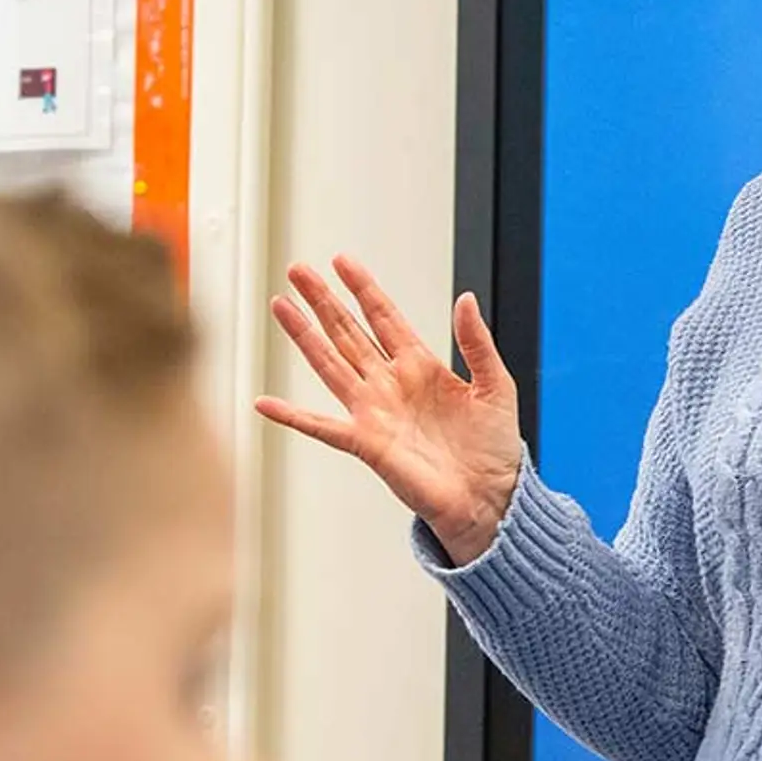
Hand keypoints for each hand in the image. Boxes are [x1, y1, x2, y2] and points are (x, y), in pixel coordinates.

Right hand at [258, 256, 527, 565]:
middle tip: (298, 271)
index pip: (384, 317)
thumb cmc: (495, 448)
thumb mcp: (496, 385)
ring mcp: (374, 413)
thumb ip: (477, 342)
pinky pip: (321, 427)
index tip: (342, 261)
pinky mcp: (366, 444)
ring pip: (330, 365)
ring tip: (281, 306)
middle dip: (323, 300)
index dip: (363, 288)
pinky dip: (292, 416)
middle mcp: (391, 385)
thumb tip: (465, 299)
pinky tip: (266, 403)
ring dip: (304, 336)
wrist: (491, 499)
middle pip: (348, 332)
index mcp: (422, 367)